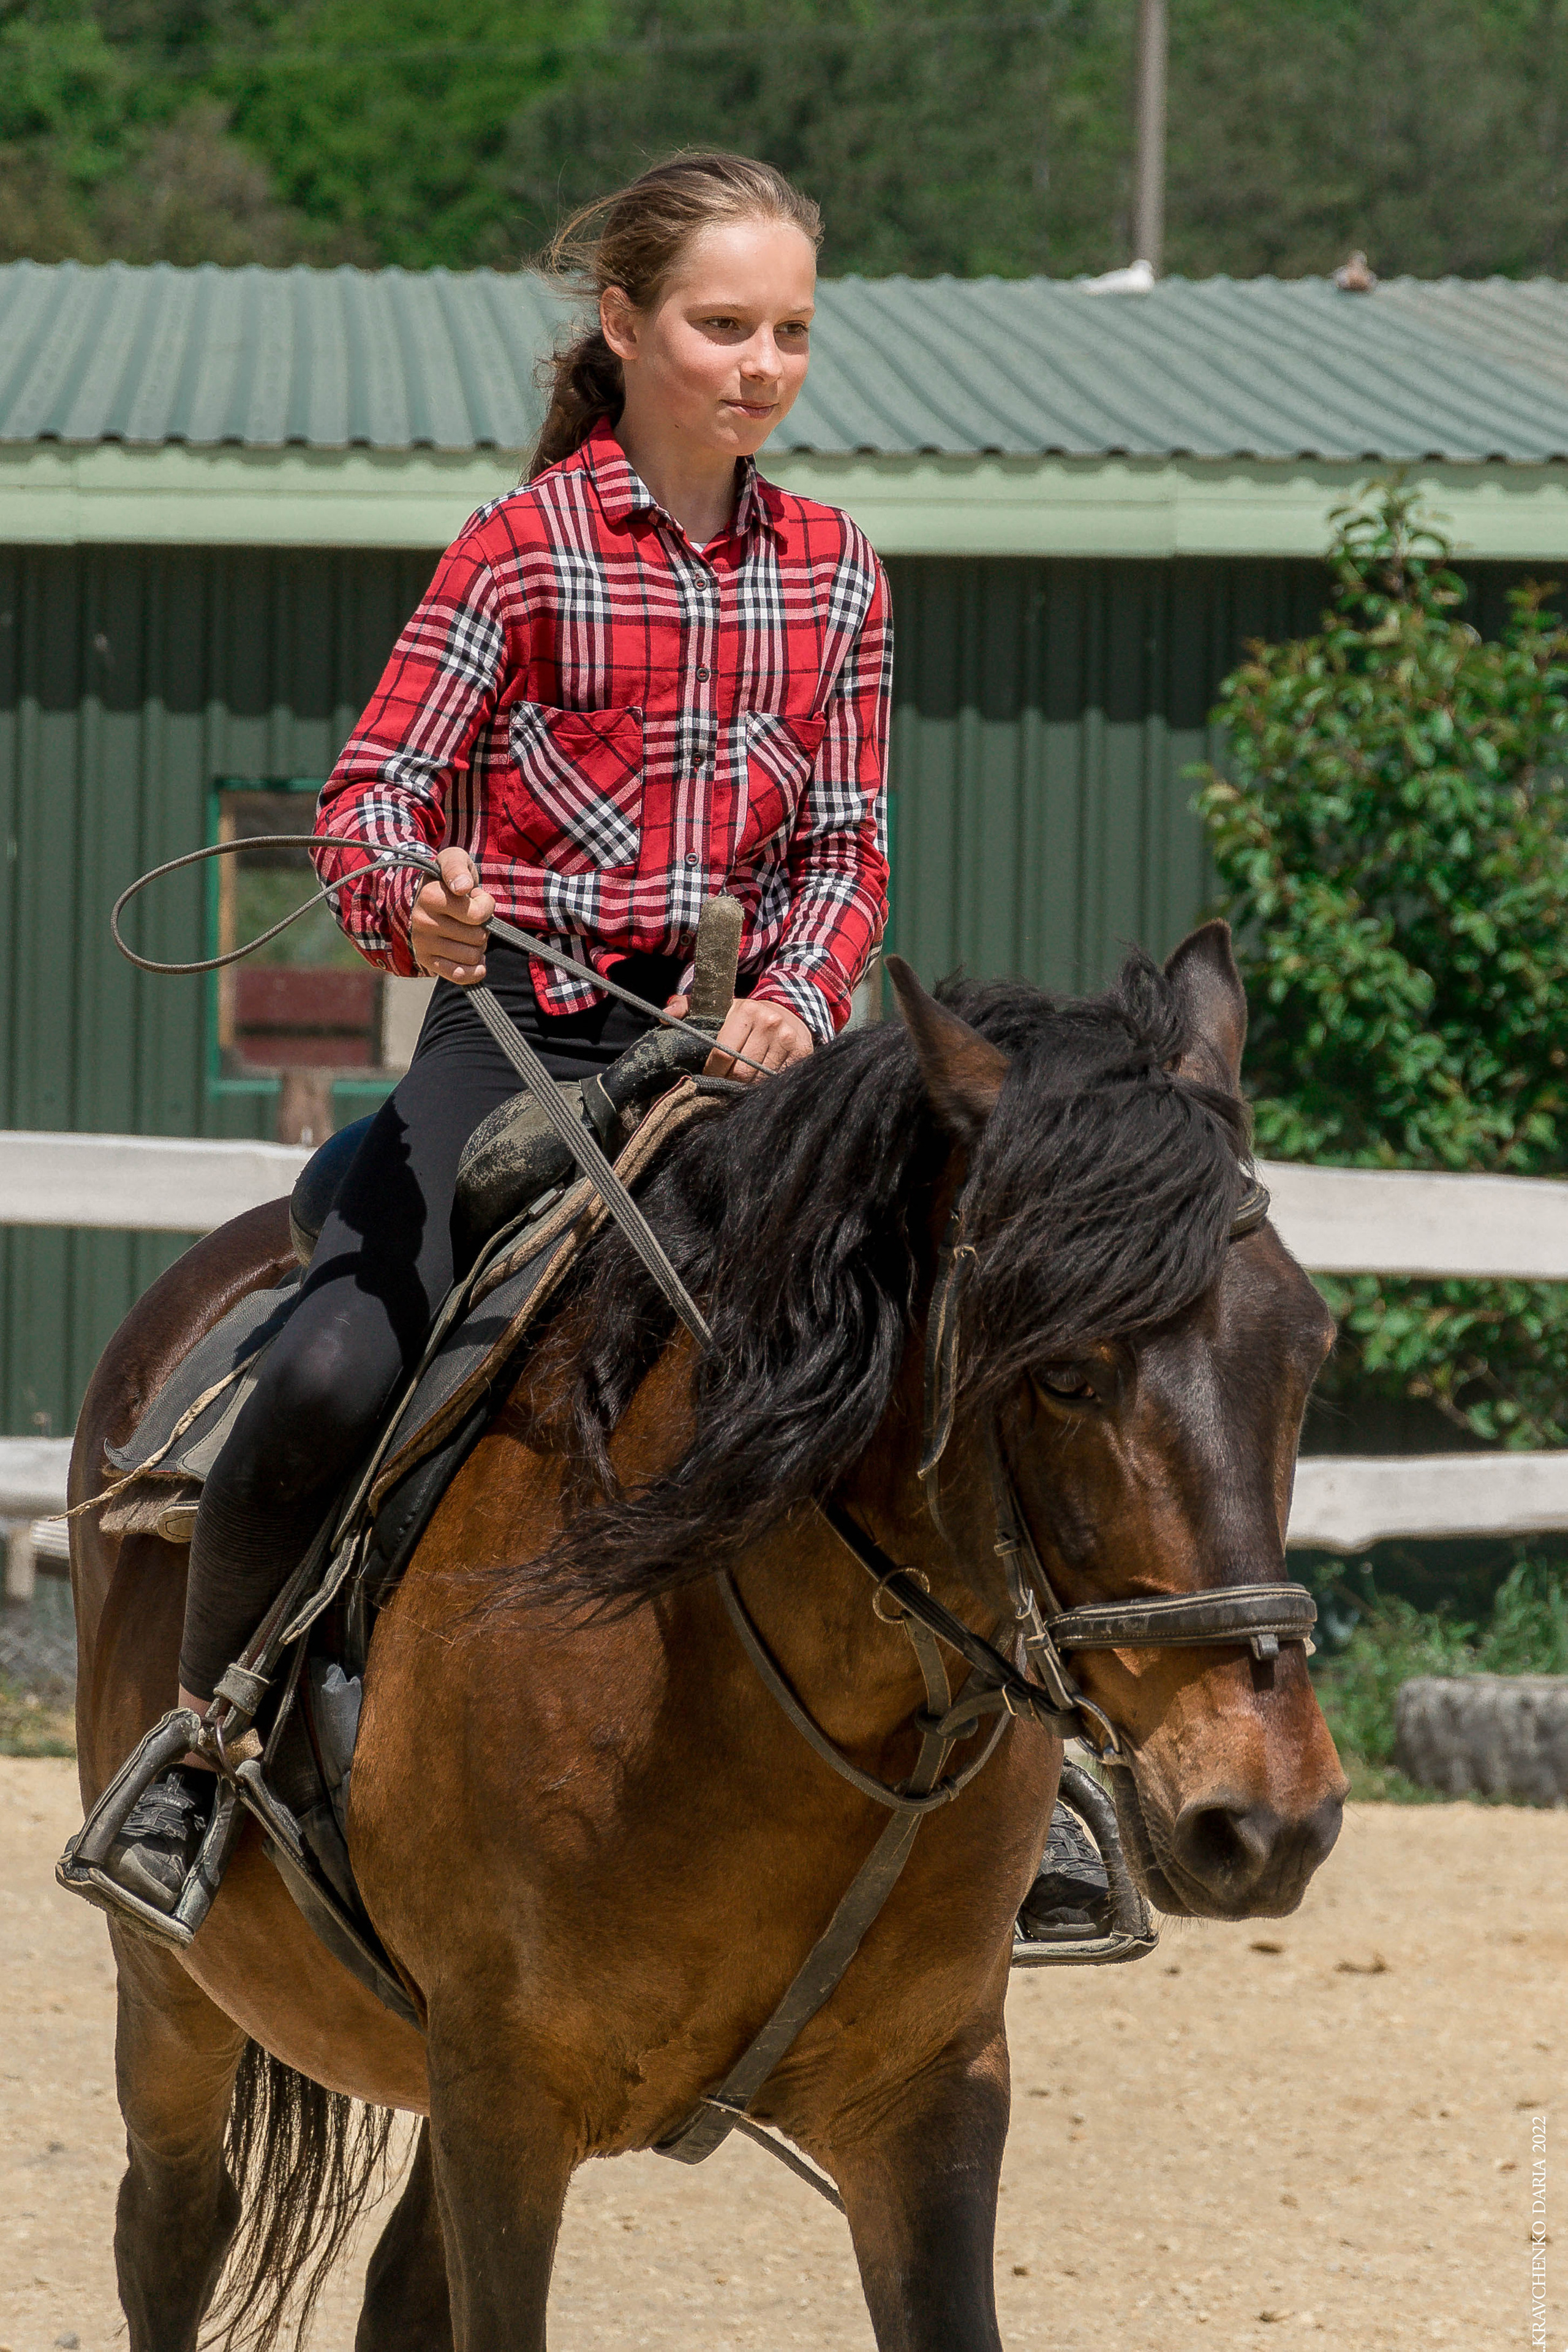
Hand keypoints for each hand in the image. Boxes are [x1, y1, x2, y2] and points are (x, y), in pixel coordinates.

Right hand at [411, 849, 494, 984]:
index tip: (476, 897)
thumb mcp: (454, 860)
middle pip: (478, 937)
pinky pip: (459, 976)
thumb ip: (458, 867)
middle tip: (471, 918)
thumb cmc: (448, 878)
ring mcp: (423, 943)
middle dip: (483, 927)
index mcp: (430, 896)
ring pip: (473, 956)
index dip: (486, 906)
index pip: (478, 914)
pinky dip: (474, 971)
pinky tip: (476, 961)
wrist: (427, 897)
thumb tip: (462, 888)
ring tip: (467, 932)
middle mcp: (422, 922)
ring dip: (478, 946)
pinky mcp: (426, 961)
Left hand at [665, 991, 813, 1082]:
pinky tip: (758, 1082)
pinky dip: (765, 1086)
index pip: (722, 1054)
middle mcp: (769, 1022)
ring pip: (758, 1080)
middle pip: (740, 1071)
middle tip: (721, 1085)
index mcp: (745, 1010)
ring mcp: (787, 1038)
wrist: (788, 1008)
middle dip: (727, 1082)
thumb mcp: (717, 1005)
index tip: (706, 1077)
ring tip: (738, 1085)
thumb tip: (665, 1016)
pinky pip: (777, 1079)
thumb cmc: (745, 1013)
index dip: (711, 1072)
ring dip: (745, 1088)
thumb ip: (687, 1007)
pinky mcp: (802, 1052)